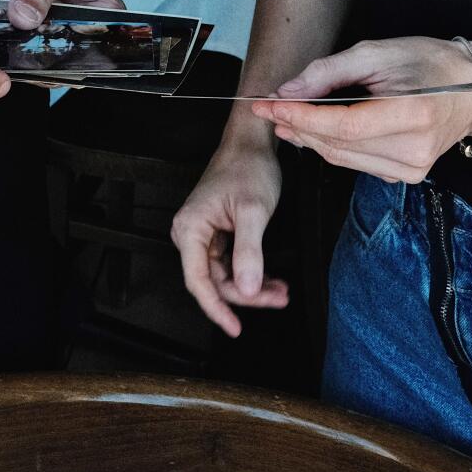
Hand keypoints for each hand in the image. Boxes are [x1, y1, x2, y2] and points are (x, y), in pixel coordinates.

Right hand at [171, 135, 288, 337]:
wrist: (252, 143)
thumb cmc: (248, 167)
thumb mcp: (253, 211)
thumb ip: (249, 252)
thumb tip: (245, 291)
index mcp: (190, 228)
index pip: (197, 281)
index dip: (216, 309)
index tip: (234, 328)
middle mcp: (191, 233)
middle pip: (215, 281)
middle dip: (247, 295)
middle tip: (278, 298)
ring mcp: (204, 235)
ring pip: (226, 276)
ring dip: (253, 287)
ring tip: (280, 291)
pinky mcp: (217, 235)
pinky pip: (232, 264)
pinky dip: (253, 274)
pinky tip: (271, 280)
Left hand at [251, 36, 471, 182]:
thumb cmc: (428, 61)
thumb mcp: (377, 52)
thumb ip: (329, 71)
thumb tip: (288, 91)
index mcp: (412, 114)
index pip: (342, 126)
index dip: (301, 117)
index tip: (267, 105)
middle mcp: (414, 150)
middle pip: (338, 146)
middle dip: (297, 127)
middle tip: (267, 109)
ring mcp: (413, 168)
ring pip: (343, 159)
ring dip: (309, 139)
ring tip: (284, 119)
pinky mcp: (409, 174)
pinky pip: (358, 163)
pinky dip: (332, 147)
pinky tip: (314, 132)